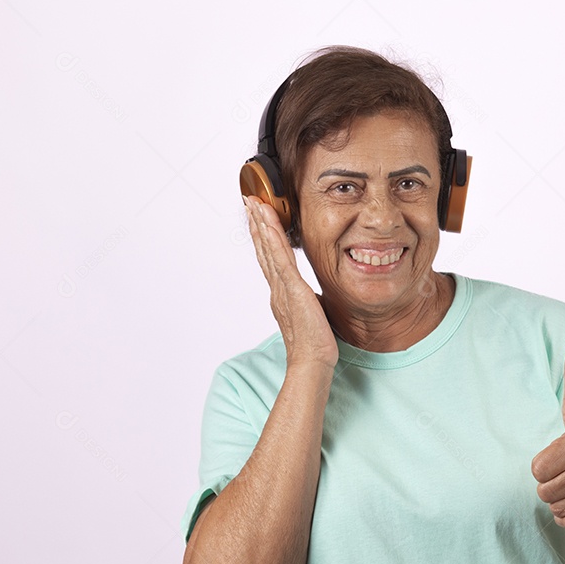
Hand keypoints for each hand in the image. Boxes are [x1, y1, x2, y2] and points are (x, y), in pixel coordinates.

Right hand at [244, 196, 337, 369]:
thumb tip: (313, 299)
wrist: (312, 362)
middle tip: (249, 202)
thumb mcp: (312, 315)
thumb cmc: (314, 345)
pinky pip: (279, 256)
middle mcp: (277, 288)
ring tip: (254, 203)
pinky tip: (267, 220)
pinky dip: (272, 236)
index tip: (258, 219)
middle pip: (264, 250)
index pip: (270, 260)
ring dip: (260, 224)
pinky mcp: (292, 288)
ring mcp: (282, 287)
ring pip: (268, 248)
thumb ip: (308, 302)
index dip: (263, 238)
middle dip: (256, 225)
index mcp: (282, 294)